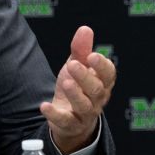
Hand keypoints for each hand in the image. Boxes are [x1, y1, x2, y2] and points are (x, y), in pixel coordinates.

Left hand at [41, 26, 115, 154]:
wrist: (69, 117)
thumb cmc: (77, 87)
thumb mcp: (77, 66)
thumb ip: (81, 49)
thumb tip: (85, 29)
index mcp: (102, 83)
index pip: (109, 75)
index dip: (102, 66)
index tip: (92, 55)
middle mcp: (97, 99)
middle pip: (96, 90)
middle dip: (85, 77)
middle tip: (73, 64)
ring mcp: (85, 114)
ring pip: (84, 106)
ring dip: (75, 94)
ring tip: (66, 82)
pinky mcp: (71, 125)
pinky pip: (65, 121)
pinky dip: (54, 114)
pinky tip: (44, 106)